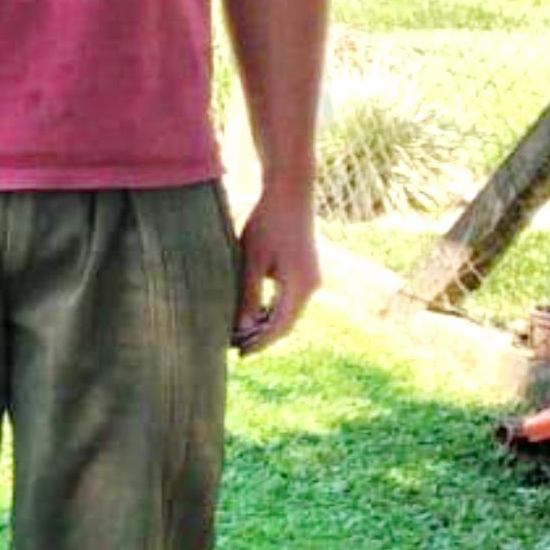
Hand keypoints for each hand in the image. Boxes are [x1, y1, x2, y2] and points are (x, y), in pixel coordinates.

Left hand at [233, 185, 320, 355]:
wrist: (290, 195)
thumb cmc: (266, 224)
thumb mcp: (251, 261)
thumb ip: (248, 295)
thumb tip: (243, 328)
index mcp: (300, 286)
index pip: (280, 326)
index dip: (260, 343)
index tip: (241, 354)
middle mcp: (311, 286)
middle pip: (287, 323)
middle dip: (263, 337)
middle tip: (237, 349)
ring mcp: (312, 279)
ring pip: (289, 312)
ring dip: (268, 324)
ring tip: (241, 336)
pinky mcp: (307, 271)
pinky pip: (291, 300)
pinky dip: (274, 310)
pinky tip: (255, 315)